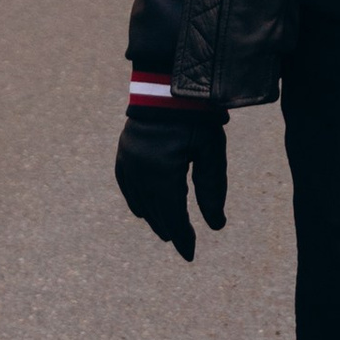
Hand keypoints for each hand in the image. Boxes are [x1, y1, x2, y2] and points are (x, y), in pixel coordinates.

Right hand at [115, 107, 228, 261]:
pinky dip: (137, 201)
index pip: (173, 215)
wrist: (167, 84)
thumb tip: (216, 225)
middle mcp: (139, 172)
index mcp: (162, 173)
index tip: (190, 254)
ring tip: (168, 231)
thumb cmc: (196, 116)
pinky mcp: (123, 153)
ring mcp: (127, 162)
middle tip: (184, 245)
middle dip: (170, 229)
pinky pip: (127, 186)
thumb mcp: (211, 151)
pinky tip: (144, 210)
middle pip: (156, 212)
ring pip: (140, 201)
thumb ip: (212, 188)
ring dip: (154, 217)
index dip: (182, 237)